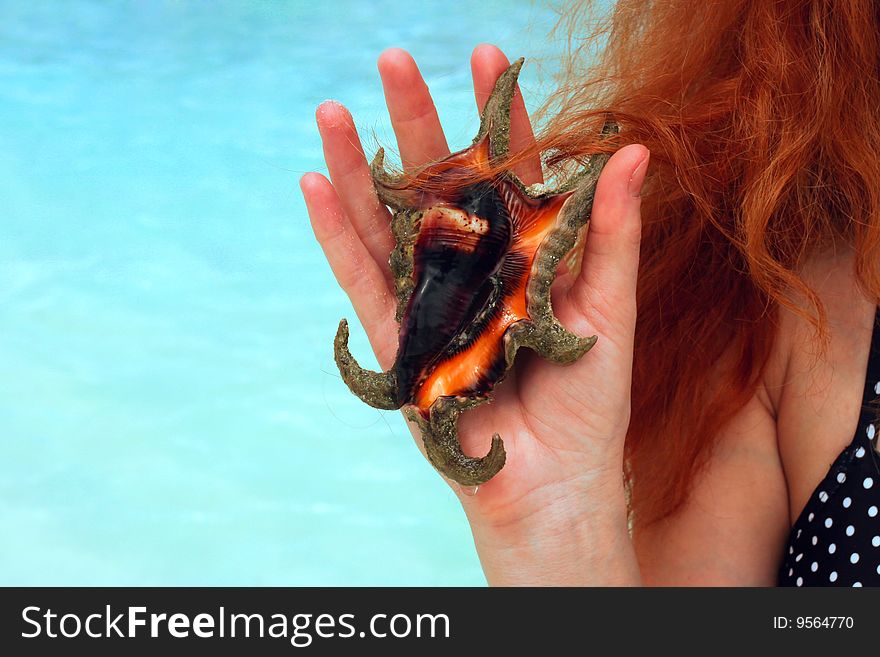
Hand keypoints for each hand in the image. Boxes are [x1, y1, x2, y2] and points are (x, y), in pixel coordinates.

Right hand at [301, 45, 647, 583]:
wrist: (551, 479)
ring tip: (331, 110)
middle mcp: (472, 270)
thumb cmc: (589, 401)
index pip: (507, 171)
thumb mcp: (608, 309)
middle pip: (437, 186)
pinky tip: (314, 183)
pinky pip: (360, 279)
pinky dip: (335, 234)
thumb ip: (613, 234)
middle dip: (416, 123)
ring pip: (386, 223)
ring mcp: (429, 301)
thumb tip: (633, 152)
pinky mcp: (396, 338)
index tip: (488, 52)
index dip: (497, 115)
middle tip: (394, 58)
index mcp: (524, 256)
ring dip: (357, 168)